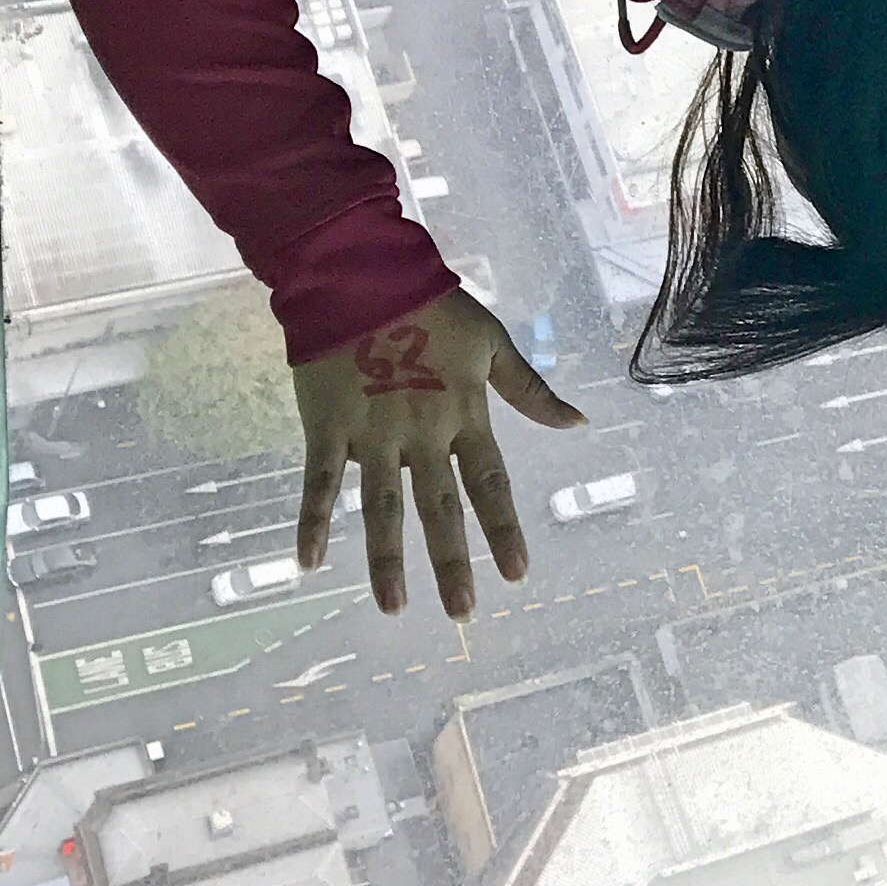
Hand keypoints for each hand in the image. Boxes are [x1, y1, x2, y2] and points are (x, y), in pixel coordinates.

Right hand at [292, 289, 582, 620]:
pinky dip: (312, 520)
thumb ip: (529, 390)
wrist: (362, 273)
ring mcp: (373, 434)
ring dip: (388, 559)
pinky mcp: (328, 426)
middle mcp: (422, 434)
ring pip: (383, 507)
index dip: (503, 529)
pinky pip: (320, 481)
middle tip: (462, 612)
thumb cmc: (432, 304)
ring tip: (394, 607)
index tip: (517, 574)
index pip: (490, 484)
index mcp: (463, 415)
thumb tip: (577, 423)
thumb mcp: (492, 342)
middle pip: (440, 508)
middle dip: (452, 562)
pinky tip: (309, 562)